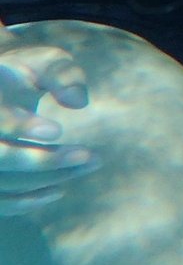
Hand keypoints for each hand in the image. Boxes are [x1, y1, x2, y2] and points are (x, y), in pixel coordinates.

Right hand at [0, 28, 95, 214]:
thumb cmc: (22, 76)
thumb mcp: (44, 63)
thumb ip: (62, 75)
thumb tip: (79, 102)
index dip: (20, 125)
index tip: (57, 131)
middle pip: (0, 156)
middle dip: (45, 160)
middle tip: (92, 157)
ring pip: (3, 180)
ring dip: (45, 179)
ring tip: (88, 164)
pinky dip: (24, 201)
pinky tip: (58, 190)